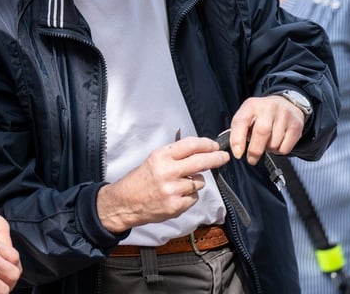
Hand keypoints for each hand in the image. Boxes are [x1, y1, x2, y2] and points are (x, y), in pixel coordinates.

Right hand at [96, 136, 229, 232]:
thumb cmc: (141, 180)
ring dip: (196, 182)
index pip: (190, 145)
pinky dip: (189, 196)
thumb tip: (200, 150)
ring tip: (181, 184)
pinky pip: (194, 198)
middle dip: (216, 158)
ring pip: (199, 183)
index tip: (214, 145)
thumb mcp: (154, 160)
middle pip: (201, 162)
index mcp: (161, 157)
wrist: (125, 202)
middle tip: (224, 157)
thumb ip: (175, 155)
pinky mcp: (176, 206)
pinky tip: (176, 196)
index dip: (206, 144)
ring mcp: (172, 190)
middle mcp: (167, 172)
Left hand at [229, 95, 305, 164]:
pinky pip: (285, 148)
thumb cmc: (262, 114)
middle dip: (255, 150)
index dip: (237, 139)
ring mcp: (284, 115)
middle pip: (261, 132)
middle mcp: (269, 107)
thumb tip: (237, 149)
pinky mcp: (296, 125)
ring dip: (268, 149)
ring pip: (274, 143)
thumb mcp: (248, 115)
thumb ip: (240, 129)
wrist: (286, 104)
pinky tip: (277, 142)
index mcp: (252, 105)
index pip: (241, 121)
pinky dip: (279, 151)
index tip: (237, 153)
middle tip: (251, 159)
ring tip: (267, 142)